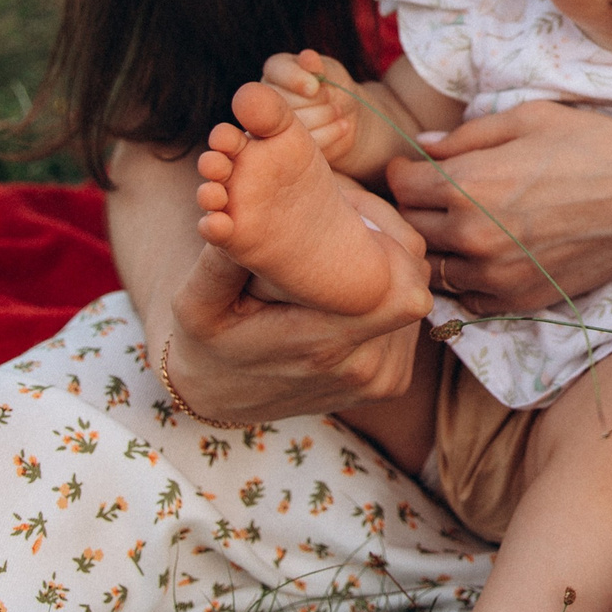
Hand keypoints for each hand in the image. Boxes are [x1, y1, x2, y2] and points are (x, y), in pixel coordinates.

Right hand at [164, 184, 433, 423]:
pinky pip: (408, 321)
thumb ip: (224, 261)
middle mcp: (367, 369)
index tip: (349, 213)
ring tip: (339, 257)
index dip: (385, 234)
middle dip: (385, 244)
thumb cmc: (209, 342)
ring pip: (413, 296)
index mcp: (323, 346)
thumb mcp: (197, 302)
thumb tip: (232, 214)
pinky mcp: (393, 382)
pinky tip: (348, 290)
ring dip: (386, 270)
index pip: (400, 283)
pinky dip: (386, 298)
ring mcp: (384, 380)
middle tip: (343, 223)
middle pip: (412, 281)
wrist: (220, 398)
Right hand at [259, 48, 362, 169]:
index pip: (277, 71)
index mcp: (276, 71)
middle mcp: (268, 96)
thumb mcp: (331, 72)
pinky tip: (342, 126)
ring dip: (324, 117)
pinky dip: (329, 134)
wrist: (346, 116)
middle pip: (285, 100)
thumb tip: (307, 57)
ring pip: (294, 124)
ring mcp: (273, 124)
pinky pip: (305, 143)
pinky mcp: (286, 146)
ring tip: (337, 111)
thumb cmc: (336, 87)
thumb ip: (318, 66)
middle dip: (315, 101)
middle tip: (332, 100)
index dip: (296, 79)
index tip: (314, 87)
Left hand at [385, 102, 611, 314]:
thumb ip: (467, 136)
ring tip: (460, 225)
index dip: (405, 171)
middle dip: (415, 209)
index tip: (419, 167)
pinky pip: (467, 298)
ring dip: (438, 247)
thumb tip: (423, 147)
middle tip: (436, 195)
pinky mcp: (519, 300)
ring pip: (433, 270)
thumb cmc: (596, 147)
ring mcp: (495, 275)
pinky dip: (467, 279)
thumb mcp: (528, 118)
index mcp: (467, 185)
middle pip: (410, 229)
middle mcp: (473, 237)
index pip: (400, 186)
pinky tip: (488, 254)